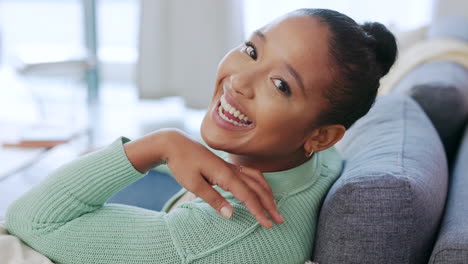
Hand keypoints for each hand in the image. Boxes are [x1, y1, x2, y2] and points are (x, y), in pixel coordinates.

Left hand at [164, 130, 283, 228]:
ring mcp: (231, 166)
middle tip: (279, 220)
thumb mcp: (193, 184)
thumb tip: (231, 214)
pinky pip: (251, 173)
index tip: (268, 224)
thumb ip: (213, 199)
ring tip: (274, 206)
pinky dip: (261, 183)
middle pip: (257, 188)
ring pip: (257, 179)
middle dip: (270, 204)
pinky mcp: (228, 166)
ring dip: (268, 193)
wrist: (175, 144)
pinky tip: (262, 188)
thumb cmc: (182, 163)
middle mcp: (232, 170)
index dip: (259, 211)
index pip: (248, 196)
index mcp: (225, 175)